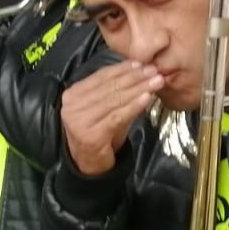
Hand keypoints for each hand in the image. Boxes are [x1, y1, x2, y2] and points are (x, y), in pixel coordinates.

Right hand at [61, 61, 162, 175]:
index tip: (141, 63)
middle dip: (134, 77)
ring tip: (156, 82)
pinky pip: (117, 116)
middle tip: (154, 70)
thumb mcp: (105, 109)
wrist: (88, 166)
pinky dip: (134, 106)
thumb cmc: (99, 133)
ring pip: (115, 100)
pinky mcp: (91, 134)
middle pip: (109, 87)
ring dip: (138, 89)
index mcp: (73, 94)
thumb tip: (141, 71)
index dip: (122, 69)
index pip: (101, 76)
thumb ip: (116, 91)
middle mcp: (72, 105)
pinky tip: (147, 98)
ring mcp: (79, 120)